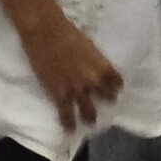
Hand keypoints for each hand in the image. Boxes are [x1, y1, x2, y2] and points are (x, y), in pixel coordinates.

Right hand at [22, 9, 123, 129]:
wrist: (45, 31)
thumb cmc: (66, 31)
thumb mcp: (87, 44)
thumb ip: (93, 59)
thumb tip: (93, 65)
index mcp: (101, 64)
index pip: (115, 80)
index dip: (116, 85)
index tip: (116, 88)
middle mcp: (92, 79)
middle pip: (105, 95)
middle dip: (107, 100)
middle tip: (106, 103)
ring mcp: (76, 88)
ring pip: (88, 109)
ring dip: (90, 116)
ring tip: (91, 122)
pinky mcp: (59, 93)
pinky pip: (66, 113)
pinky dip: (69, 122)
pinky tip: (70, 130)